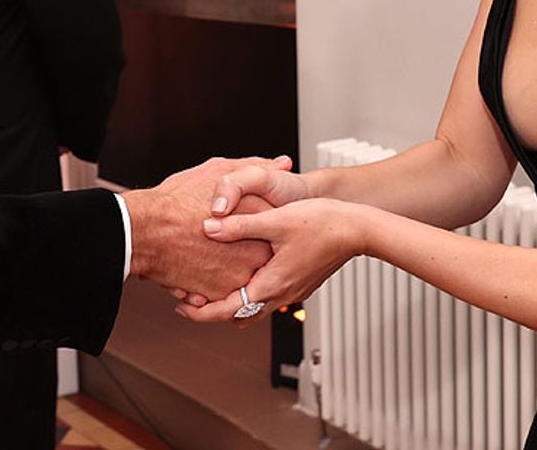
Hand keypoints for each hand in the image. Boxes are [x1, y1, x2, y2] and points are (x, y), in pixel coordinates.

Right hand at [122, 155, 291, 299]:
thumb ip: (257, 166)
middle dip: (243, 246)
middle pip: (260, 250)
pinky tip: (196, 265)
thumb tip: (283, 163)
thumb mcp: (220, 170)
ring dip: (228, 266)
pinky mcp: (223, 294)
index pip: (273, 221)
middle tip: (222, 239)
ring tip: (206, 252)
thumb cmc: (178, 199)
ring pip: (242, 272)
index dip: (255, 217)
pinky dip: (212, 281)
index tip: (241, 217)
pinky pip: (224, 290)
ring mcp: (241, 275)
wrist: (145, 231)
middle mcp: (257, 249)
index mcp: (260, 218)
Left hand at [173, 163, 311, 307]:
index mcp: (272, 284)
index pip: (229, 310)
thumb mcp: (274, 220)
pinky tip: (241, 274)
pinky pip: (267, 298)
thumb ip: (239, 226)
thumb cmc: (321, 222)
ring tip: (209, 287)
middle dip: (212, 310)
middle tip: (188, 297)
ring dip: (230, 302)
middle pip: (239, 315)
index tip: (180, 305)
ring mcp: (292, 292)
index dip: (202, 311)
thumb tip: (207, 227)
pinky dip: (248, 293)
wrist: (356, 229)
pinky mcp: (299, 283)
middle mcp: (282, 295)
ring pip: (254, 308)